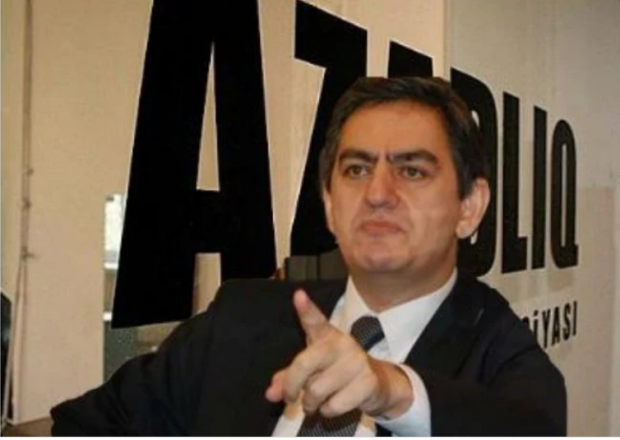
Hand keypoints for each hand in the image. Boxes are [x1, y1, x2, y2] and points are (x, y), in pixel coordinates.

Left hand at [264, 289, 412, 418]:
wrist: (378, 383)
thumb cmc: (336, 372)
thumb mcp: (311, 370)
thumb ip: (288, 378)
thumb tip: (270, 394)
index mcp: (326, 335)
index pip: (314, 320)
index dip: (306, 308)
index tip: (298, 296)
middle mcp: (342, 343)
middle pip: (304, 364)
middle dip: (291, 386)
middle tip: (290, 397)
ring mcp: (356, 361)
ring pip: (316, 390)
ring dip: (311, 404)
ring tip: (315, 402)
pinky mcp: (367, 381)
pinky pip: (333, 405)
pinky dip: (327, 411)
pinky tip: (334, 404)